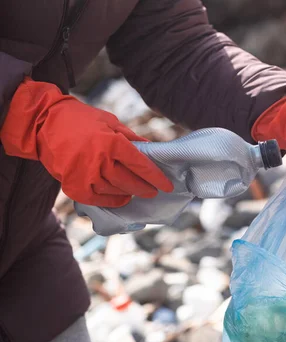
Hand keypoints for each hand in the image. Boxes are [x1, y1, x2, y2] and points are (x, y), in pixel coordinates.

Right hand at [0, 77, 173, 206]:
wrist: (42, 122)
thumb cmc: (80, 119)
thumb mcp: (110, 121)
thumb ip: (130, 137)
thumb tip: (150, 148)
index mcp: (111, 142)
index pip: (140, 164)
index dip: (155, 177)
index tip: (166, 185)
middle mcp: (99, 160)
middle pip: (129, 181)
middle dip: (145, 188)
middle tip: (153, 192)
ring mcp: (84, 174)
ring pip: (114, 191)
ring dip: (128, 193)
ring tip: (135, 191)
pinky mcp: (72, 185)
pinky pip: (97, 199)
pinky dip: (111, 201)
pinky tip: (121, 198)